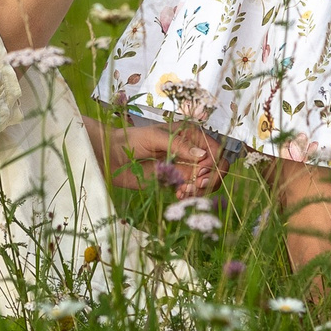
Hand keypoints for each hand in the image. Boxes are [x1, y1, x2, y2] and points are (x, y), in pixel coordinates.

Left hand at [102, 122, 226, 191]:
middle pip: (217, 167)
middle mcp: (192, 151)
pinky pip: (192, 190)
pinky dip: (190, 195)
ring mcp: (185, 167)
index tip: (199, 172)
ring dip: (200, 190)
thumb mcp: (156, 137)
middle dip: (211, 179)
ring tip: (183, 191)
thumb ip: (179, 145)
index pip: (216, 150)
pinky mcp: (177, 181)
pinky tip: (179, 194)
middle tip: (195, 186)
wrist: (113, 157)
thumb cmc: (132, 140)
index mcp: (191, 135)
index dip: (213, 163)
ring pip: (207, 181)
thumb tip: (202, 155)